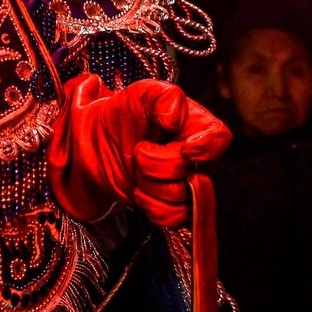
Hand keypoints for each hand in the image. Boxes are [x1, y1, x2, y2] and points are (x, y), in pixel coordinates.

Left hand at [47, 72, 230, 227]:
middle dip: (156, 164)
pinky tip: (139, 191)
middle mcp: (193, 155)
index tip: (186, 148)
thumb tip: (175, 118)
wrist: (92, 143)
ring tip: (136, 170)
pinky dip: (152, 208)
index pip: (219, 137)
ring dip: (149, 185)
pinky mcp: (170, 205)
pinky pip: (174, 218)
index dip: (208, 147)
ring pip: (181, 197)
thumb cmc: (121, 113)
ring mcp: (183, 182)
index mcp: (193, 124)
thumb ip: (162, 95)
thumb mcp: (139, 94)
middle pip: (190, 171)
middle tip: (137, 151)